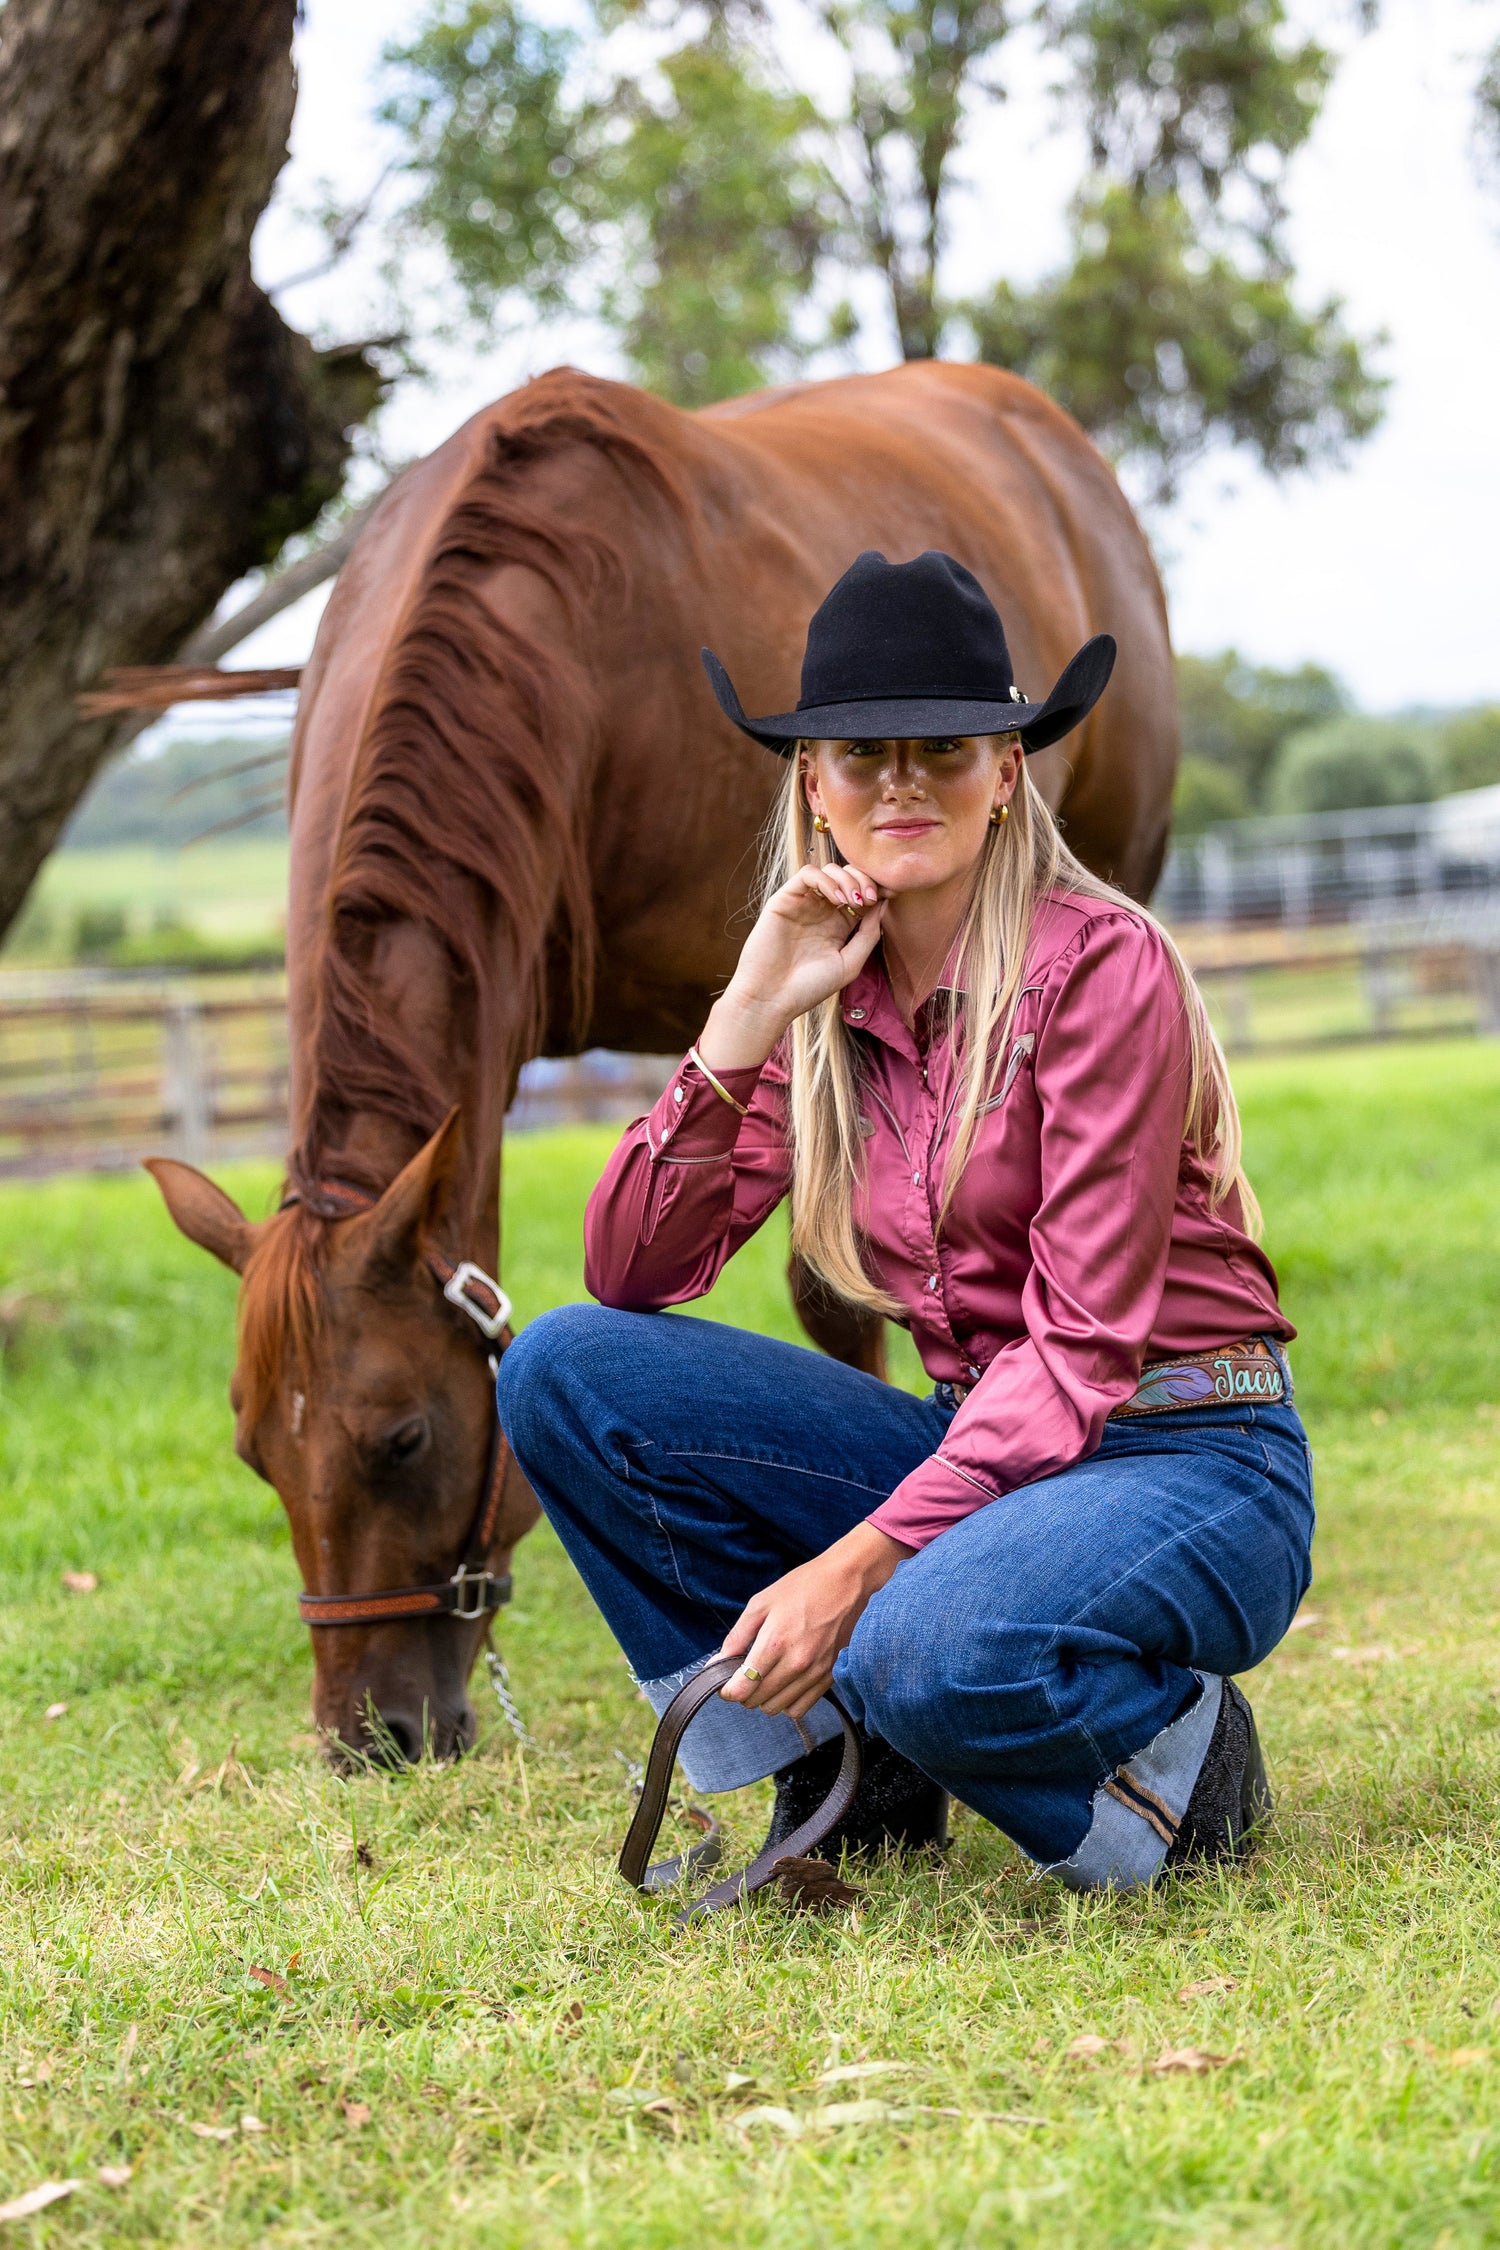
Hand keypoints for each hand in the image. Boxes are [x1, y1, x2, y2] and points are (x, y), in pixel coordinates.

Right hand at [696, 861, 884, 1071]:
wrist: (772, 998)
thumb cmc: (809, 988)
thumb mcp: (850, 963)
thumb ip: (868, 934)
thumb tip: (884, 904)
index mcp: (839, 925)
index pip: (862, 894)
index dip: (878, 889)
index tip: (891, 893)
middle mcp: (822, 911)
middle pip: (849, 876)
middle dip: (865, 880)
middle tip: (871, 898)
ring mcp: (803, 904)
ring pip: (830, 870)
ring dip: (848, 879)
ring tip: (854, 901)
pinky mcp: (784, 900)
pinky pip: (807, 874)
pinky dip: (826, 880)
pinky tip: (836, 899)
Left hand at [717, 1522, 908, 1720]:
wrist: (846, 1582)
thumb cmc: (802, 1586)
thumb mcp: (761, 1603)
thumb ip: (737, 1636)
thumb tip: (718, 1662)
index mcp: (775, 1643)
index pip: (743, 1688)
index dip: (728, 1690)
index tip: (725, 1683)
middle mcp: (796, 1663)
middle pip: (757, 1701)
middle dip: (744, 1692)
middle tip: (744, 1675)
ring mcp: (815, 1672)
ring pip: (777, 1708)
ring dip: (765, 1698)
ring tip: (765, 1678)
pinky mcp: (829, 1676)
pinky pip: (801, 1708)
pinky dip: (787, 1702)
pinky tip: (784, 1684)